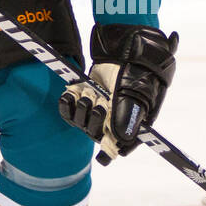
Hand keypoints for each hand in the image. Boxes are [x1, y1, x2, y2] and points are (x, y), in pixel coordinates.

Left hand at [59, 24, 178, 160]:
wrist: (127, 51)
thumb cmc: (138, 73)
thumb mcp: (136, 93)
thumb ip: (129, 116)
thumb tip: (121, 139)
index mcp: (131, 124)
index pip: (120, 148)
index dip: (110, 151)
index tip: (104, 154)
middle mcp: (113, 121)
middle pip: (96, 135)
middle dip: (95, 121)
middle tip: (101, 104)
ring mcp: (96, 110)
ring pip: (81, 124)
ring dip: (82, 110)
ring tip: (89, 94)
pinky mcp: (83, 100)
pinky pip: (68, 112)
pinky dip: (67, 105)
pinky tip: (70, 95)